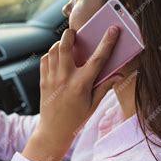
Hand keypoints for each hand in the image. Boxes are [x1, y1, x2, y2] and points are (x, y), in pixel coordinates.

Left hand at [23, 26, 119, 160]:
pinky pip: (45, 59)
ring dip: (60, 44)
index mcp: (81, 84)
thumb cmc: (75, 119)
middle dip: (70, 34)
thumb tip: (118, 74)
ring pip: (53, 50)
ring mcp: (51, 78)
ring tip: (68, 45)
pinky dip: (51, 54)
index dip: (107, 42)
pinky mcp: (42, 80)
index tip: (113, 30)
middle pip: (65, 46)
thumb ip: (104, 87)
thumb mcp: (94, 104)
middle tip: (75, 32)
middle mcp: (65, 78)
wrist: (53, 130)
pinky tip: (58, 57)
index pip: (97, 58)